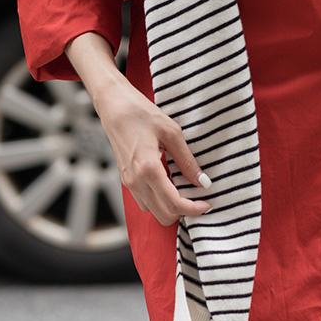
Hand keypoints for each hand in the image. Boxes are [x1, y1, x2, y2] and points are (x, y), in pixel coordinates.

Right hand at [65, 32, 211, 225]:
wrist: (114, 104)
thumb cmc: (141, 112)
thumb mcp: (172, 132)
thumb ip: (187, 160)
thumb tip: (203, 181)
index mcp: (148, 169)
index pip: (174, 203)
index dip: (194, 209)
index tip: (207, 204)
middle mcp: (135, 180)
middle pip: (163, 216)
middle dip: (183, 212)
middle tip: (198, 199)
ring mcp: (128, 181)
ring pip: (152, 211)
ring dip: (170, 207)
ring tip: (184, 189)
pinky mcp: (125, 178)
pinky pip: (144, 200)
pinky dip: (158, 200)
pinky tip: (169, 183)